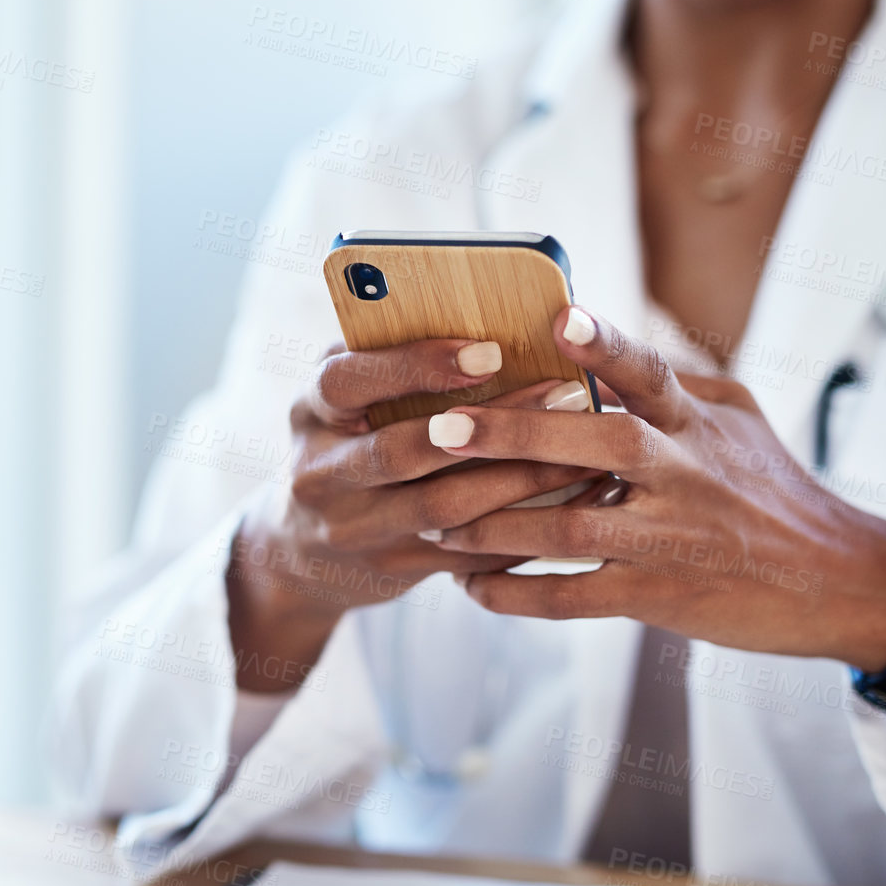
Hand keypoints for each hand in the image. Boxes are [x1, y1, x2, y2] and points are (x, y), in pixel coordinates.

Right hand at [228, 338, 601, 691]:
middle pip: (402, 452)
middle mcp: (321, 473)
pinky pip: (466, 553)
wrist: (300, 549)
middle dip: (491, 425)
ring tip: (584, 448)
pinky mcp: (392, 570)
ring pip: (445, 509)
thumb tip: (486, 315)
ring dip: (520, 479)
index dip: (415, 365)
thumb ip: (389, 360)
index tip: (489, 351)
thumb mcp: (345, 397)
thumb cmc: (344, 441)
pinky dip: (524, 527)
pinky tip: (573, 499)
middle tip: (566, 393)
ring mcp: (354, 529)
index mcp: (311, 411)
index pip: (348, 380)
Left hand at [428, 307, 885, 671]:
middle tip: (440, 428)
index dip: (605, 343)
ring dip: (491, 526)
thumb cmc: (777, 490)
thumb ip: (674, 381)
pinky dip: (516, 595)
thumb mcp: (740, 420)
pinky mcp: (658, 598)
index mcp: (697, 422)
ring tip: (432, 521)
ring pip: (566, 529)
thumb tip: (604, 338)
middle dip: (511, 436)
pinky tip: (471, 587)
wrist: (839, 583)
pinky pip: (572, 599)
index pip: (648, 371)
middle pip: (592, 445)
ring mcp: (669, 539)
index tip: (557, 317)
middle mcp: (683, 473)